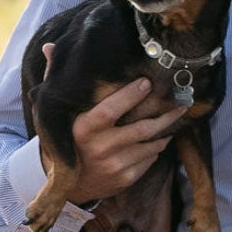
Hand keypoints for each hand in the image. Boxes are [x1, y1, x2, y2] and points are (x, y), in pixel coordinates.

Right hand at [60, 76, 185, 200]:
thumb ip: (55, 79)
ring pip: (151, 144)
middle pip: (142, 128)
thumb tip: (50, 46)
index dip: (131, 95)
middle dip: (165, 114)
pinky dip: (156, 148)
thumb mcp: (56, 113)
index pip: (110, 110)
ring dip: (165, 130)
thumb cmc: (65, 139)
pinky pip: (150, 160)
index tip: (147, 82)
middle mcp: (99, 148)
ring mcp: (113, 166)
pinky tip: (160, 138)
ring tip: (175, 116)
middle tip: (181, 102)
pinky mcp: (124, 179)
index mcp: (83, 129)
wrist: (66, 185)